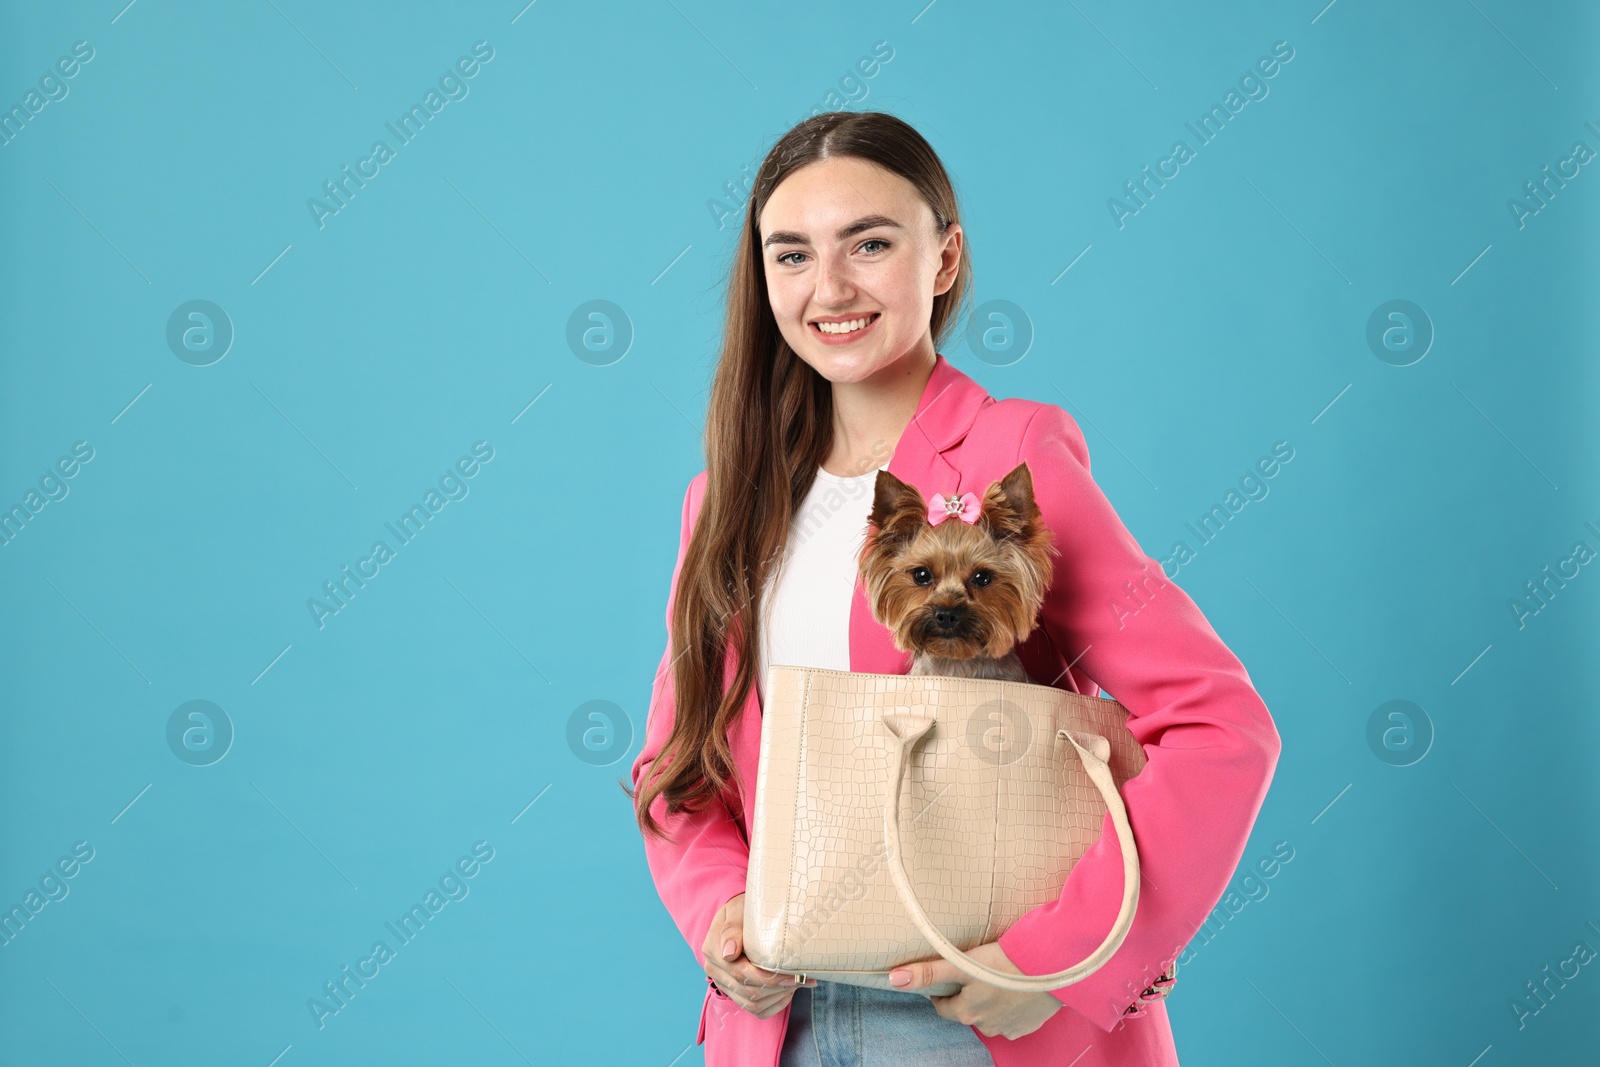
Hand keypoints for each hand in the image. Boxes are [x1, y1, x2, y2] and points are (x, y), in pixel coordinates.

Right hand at [701, 893, 817, 1019]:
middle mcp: (715, 970)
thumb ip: (732, 929)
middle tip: (802, 977)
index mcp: (713, 949)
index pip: (739, 973)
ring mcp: (724, 984)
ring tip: (798, 982)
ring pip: (753, 1004)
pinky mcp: (735, 993)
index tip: (791, 973)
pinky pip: (756, 1010)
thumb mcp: (737, 911)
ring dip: (779, 996)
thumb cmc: (742, 912)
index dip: (767, 977)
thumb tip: (730, 952)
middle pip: (748, 991)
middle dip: (778, 987)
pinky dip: (775, 1005)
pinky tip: (789, 992)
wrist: (739, 918)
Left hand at [889, 942, 1061, 1040]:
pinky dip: (1010, 1006)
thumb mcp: (962, 963)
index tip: (945, 978)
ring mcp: (1009, 1028)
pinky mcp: (1029, 1025)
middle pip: (967, 1012)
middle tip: (973, 972)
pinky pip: (1012, 1019)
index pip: (943, 1007)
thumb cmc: (1006, 963)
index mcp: (968, 1012)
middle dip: (966, 995)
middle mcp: (986, 1026)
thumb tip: (894, 979)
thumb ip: (929, 972)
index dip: (941, 992)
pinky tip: (1014, 988)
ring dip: (989, 1001)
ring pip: (990, 1016)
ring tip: (995, 978)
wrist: (1052, 968)